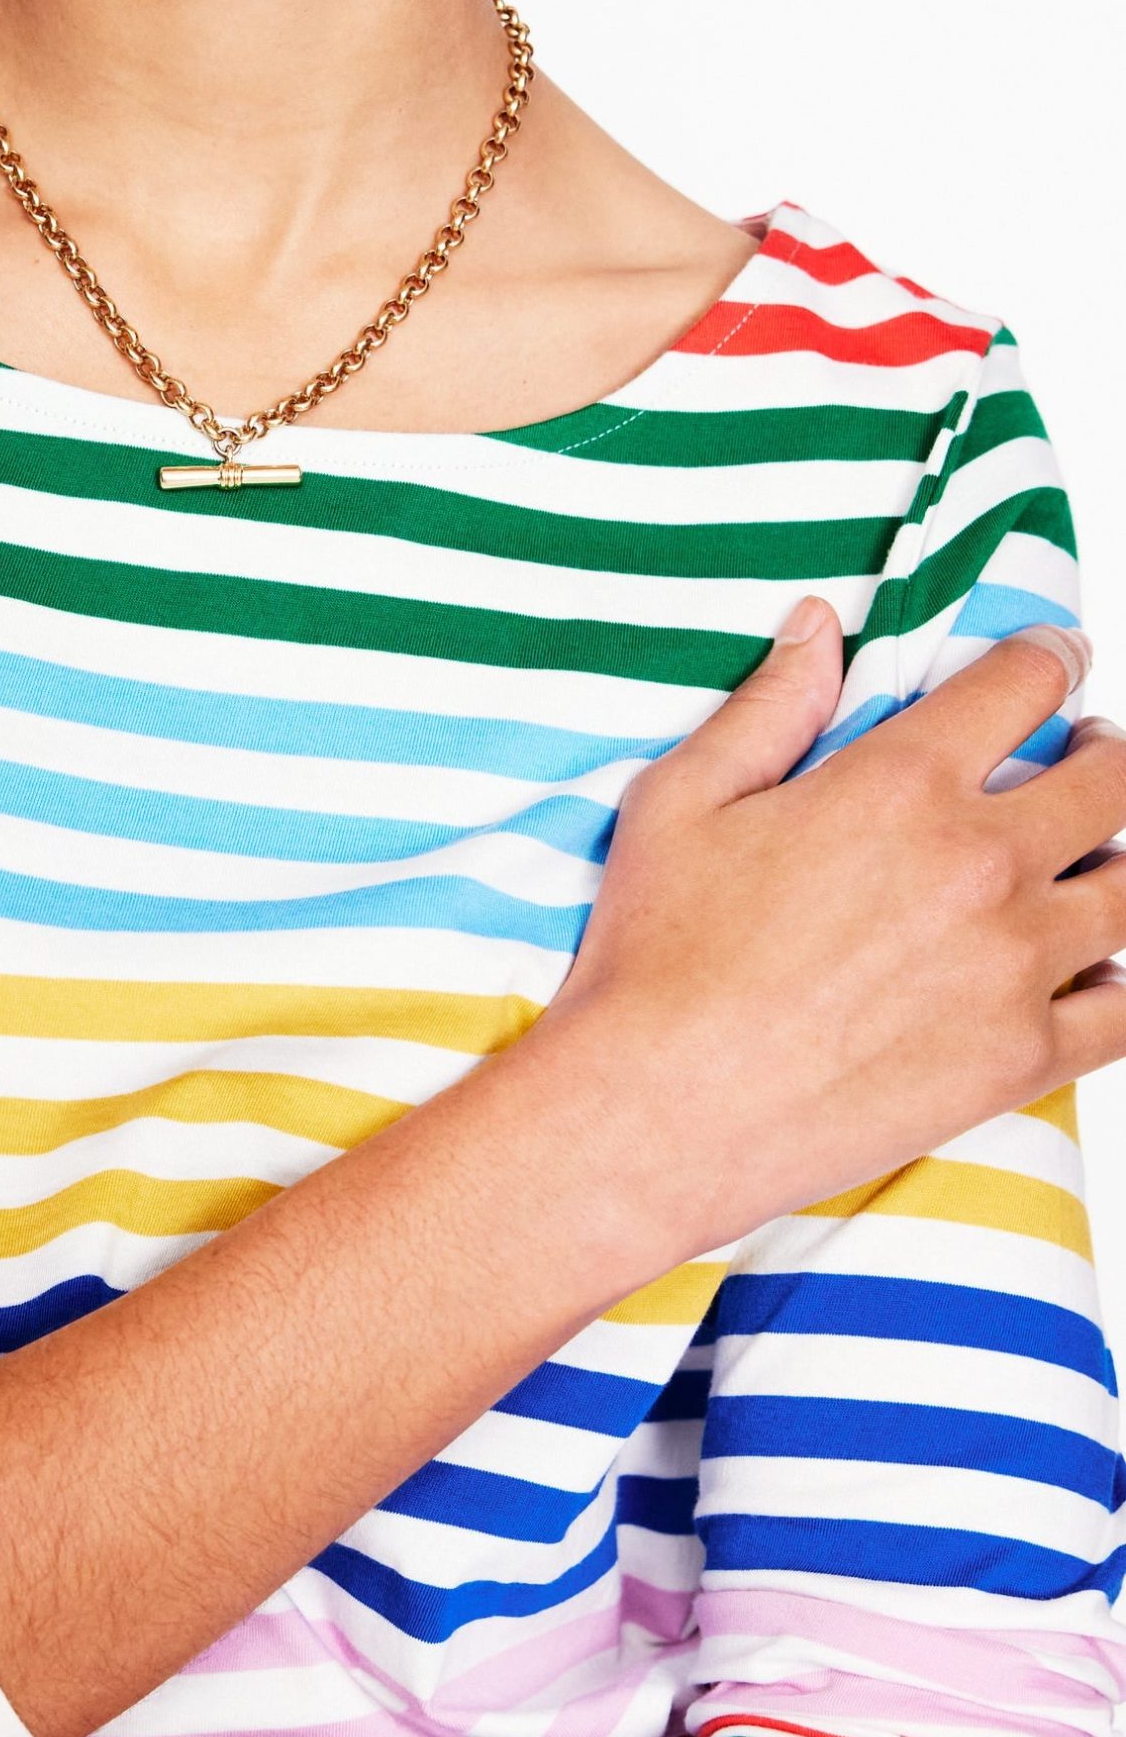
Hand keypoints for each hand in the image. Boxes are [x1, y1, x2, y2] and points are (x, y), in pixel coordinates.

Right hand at [545, 603, 1125, 1258]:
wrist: (661, 1109)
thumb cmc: (657, 958)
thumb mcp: (683, 802)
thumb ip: (768, 707)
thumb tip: (816, 626)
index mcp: (901, 784)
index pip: (1022, 685)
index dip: (1048, 657)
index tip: (1053, 658)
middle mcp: (981, 864)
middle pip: (1111, 780)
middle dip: (1105, 750)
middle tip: (1088, 752)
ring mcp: (1014, 964)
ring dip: (1118, 858)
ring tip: (1095, 856)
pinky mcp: (1021, 1056)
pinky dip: (1119, 981)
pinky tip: (1092, 968)